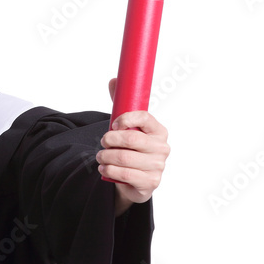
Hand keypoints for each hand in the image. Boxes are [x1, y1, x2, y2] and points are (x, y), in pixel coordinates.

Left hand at [99, 78, 169, 212]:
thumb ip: (122, 105)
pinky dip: (108, 170)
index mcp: (159, 130)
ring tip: (100, 156)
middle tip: (102, 142)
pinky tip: (104, 168)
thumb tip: (114, 79)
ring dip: (105, 156)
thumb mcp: (127, 127)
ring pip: (124, 158)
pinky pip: (124, 175)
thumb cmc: (131, 149)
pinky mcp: (150, 183)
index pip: (145, 117)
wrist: (135, 180)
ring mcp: (158, 166)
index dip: (126, 119)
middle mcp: (162, 148)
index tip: (113, 124)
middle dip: (109, 140)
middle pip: (131, 139)